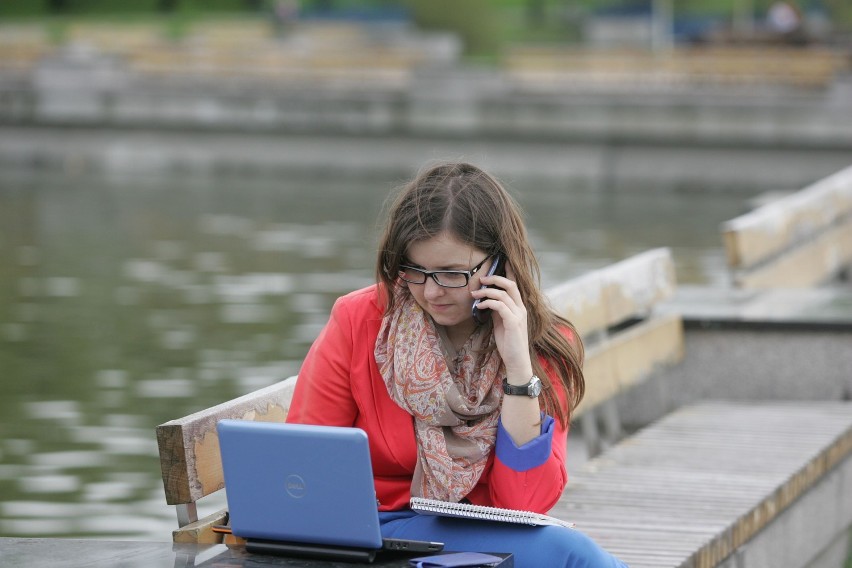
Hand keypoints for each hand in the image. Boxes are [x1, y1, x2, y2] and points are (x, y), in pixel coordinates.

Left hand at [471, 263, 532, 381]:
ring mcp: (518, 315)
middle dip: (495, 278)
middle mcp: (521, 308)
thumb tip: (487, 301)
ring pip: (504, 294)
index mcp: (519, 307)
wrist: (516, 361)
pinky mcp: (513, 323)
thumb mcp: (501, 323)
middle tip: (481, 278)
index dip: (509, 272)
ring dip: (486, 292)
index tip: (501, 261)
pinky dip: (487, 303)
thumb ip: (498, 311)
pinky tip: (479, 306)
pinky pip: (499, 306)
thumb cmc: (509, 343)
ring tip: (474, 294)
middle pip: (510, 284)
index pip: (515, 285)